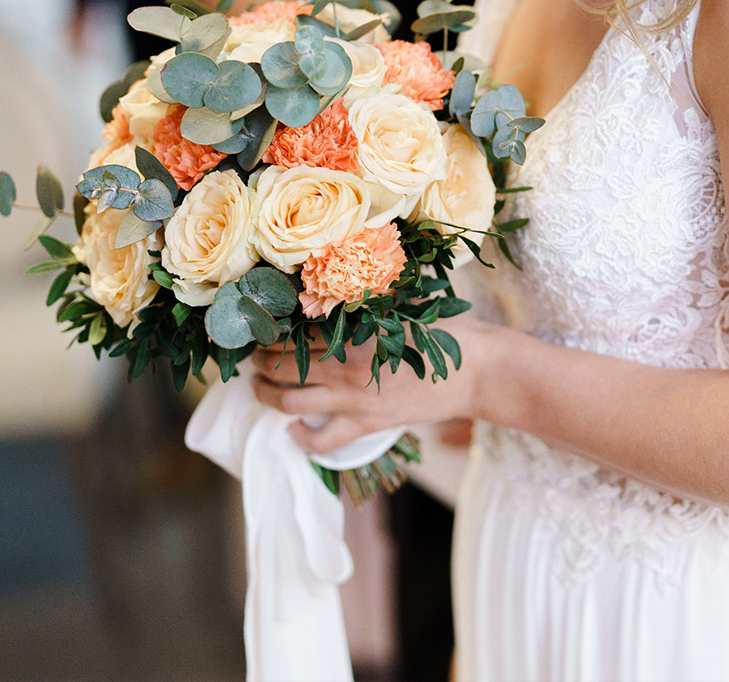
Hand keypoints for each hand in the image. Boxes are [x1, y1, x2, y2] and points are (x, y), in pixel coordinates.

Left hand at [250, 317, 489, 453]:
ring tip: (257, 386)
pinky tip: (292, 432)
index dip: (270, 328)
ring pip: (289, 401)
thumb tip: (339, 287)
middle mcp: (344, 368)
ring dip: (266, 393)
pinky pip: (324, 441)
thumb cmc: (445, 330)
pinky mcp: (368, 425)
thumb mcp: (404, 304)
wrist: (477, 371)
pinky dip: (303, 439)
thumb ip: (369, 299)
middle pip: (283, 365)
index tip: (259, 324)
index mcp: (352, 332)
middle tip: (251, 353)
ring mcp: (353, 401)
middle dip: (259, 359)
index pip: (295, 331)